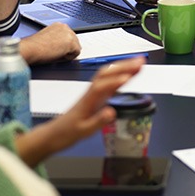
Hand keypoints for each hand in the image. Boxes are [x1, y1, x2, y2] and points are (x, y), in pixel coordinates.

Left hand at [14, 57, 144, 165]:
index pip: (102, 87)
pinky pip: (108, 80)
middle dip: (124, 66)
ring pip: (107, 74)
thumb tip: (111, 112)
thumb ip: (97, 122)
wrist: (54, 134)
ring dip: (122, 66)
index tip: (128, 77)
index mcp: (87, 101)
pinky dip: (119, 74)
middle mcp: (90, 94)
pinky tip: (128, 73)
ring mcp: (92, 93)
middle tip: (140, 61)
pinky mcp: (95, 95)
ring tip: (138, 62)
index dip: (115, 81)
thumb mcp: (83, 132)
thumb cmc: (66, 133)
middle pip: (107, 74)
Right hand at [19, 23, 80, 63]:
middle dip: (67, 49)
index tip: (56, 50)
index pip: (69, 37)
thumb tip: (63, 46)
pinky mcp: (71, 43)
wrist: (30, 49)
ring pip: (76, 48)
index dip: (63, 46)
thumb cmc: (34, 46)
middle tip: (55, 53)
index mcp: (59, 25)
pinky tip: (57, 56)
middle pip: (75, 42)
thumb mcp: (48, 38)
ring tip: (55, 54)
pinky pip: (76, 54)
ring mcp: (69, 34)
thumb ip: (57, 39)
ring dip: (67, 53)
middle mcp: (65, 27)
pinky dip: (68, 58)